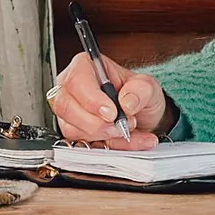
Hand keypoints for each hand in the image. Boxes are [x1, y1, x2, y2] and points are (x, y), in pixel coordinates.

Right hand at [47, 52, 170, 149]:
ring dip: (104, 136)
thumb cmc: (138, 94)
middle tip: (122, 125)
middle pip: (66, 107)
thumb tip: (127, 102)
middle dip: (96, 123)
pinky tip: (126, 142)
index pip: (76, 82)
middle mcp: (71, 89)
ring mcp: (70, 113)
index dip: (91, 100)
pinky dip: (109, 147)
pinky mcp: (74, 133)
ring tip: (127, 129)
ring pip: (72, 129)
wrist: (142, 116)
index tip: (111, 113)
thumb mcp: (148, 86)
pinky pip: (83, 145)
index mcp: (85, 67)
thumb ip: (141, 89)